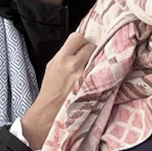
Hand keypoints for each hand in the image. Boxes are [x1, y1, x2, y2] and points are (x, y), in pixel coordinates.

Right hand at [19, 27, 93, 149]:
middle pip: (91, 46)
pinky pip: (102, 73)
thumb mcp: (52, 67)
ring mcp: (85, 77)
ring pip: (99, 58)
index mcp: (61, 59)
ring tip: (94, 68)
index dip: (82, 41)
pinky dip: (101, 73)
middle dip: (92, 50)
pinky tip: (98, 78)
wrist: (49, 113)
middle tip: (90, 58)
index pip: (78, 37)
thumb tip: (79, 47)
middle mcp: (73, 65)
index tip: (83, 46)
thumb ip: (65, 56)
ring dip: (98, 61)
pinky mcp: (93, 87)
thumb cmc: (50, 92)